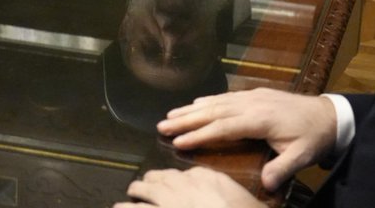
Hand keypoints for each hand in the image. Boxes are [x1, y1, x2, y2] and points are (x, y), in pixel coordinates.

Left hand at [115, 167, 264, 207]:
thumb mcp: (241, 200)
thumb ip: (224, 194)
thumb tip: (217, 199)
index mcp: (204, 177)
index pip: (183, 174)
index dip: (175, 181)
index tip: (173, 185)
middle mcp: (183, 184)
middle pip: (161, 177)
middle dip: (152, 181)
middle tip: (146, 185)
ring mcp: (168, 201)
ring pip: (145, 189)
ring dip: (137, 190)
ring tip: (132, 192)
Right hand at [157, 88, 337, 191]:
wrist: (329, 114)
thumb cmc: (313, 137)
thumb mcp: (302, 156)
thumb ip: (283, 168)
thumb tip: (266, 184)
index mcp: (260, 119)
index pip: (223, 127)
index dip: (200, 135)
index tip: (177, 142)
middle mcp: (251, 103)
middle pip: (213, 111)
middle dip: (186, 119)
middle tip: (161, 125)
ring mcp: (252, 97)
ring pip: (216, 102)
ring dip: (191, 109)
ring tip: (169, 115)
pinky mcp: (255, 95)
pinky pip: (225, 97)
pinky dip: (207, 101)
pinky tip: (195, 104)